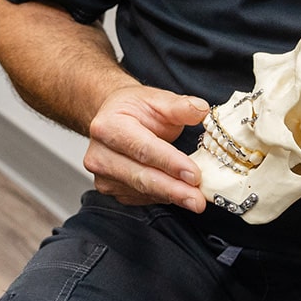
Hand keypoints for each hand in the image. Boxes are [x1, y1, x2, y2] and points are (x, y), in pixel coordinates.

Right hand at [83, 84, 209, 211]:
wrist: (113, 118)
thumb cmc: (135, 109)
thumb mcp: (157, 99)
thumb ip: (179, 106)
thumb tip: (201, 109)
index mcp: (108, 126)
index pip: (143, 148)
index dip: (170, 163)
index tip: (195, 175)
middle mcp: (100, 154)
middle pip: (141, 177)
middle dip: (174, 190)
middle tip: (198, 201)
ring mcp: (103, 176)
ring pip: (143, 191)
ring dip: (172, 196)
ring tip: (196, 198)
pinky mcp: (111, 190)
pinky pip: (141, 198)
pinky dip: (163, 196)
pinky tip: (178, 192)